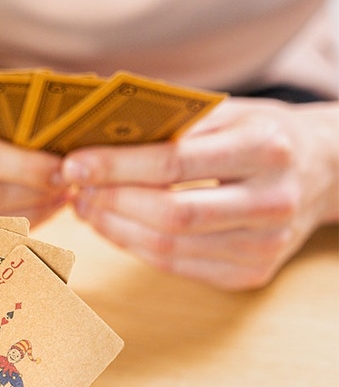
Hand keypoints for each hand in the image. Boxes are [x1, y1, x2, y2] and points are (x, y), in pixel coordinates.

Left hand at [62, 98, 338, 289]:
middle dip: (111, 203)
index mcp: (266, 149)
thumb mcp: (231, 112)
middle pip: (170, 215)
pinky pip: (177, 266)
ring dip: (116, 229)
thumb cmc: (263, 135)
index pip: (174, 163)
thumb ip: (175, 122)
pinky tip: (116, 227)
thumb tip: (97, 132)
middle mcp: (272, 201)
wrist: (324, 172)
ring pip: (168, 248)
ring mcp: (264, 245)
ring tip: (89, 207)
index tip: (73, 164)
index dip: (116, 167)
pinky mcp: (251, 275)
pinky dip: (137, 248)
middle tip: (76, 190)